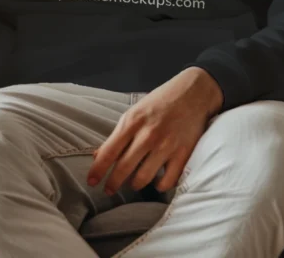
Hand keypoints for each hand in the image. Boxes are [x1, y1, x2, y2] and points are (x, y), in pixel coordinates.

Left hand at [87, 67, 222, 195]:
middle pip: (124, 168)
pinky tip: (156, 181)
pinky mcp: (183, 154)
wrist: (192, 92)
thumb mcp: (134, 112)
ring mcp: (166, 145)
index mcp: (132, 121)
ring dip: (135, 184)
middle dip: (113, 183)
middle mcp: (148, 134)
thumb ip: (118, 134)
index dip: (98, 170)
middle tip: (108, 190)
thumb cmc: (160, 102)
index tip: (91, 181)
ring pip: (144, 178)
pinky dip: (159, 185)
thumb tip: (98, 155)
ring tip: (133, 183)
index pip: (109, 151)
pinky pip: (167, 181)